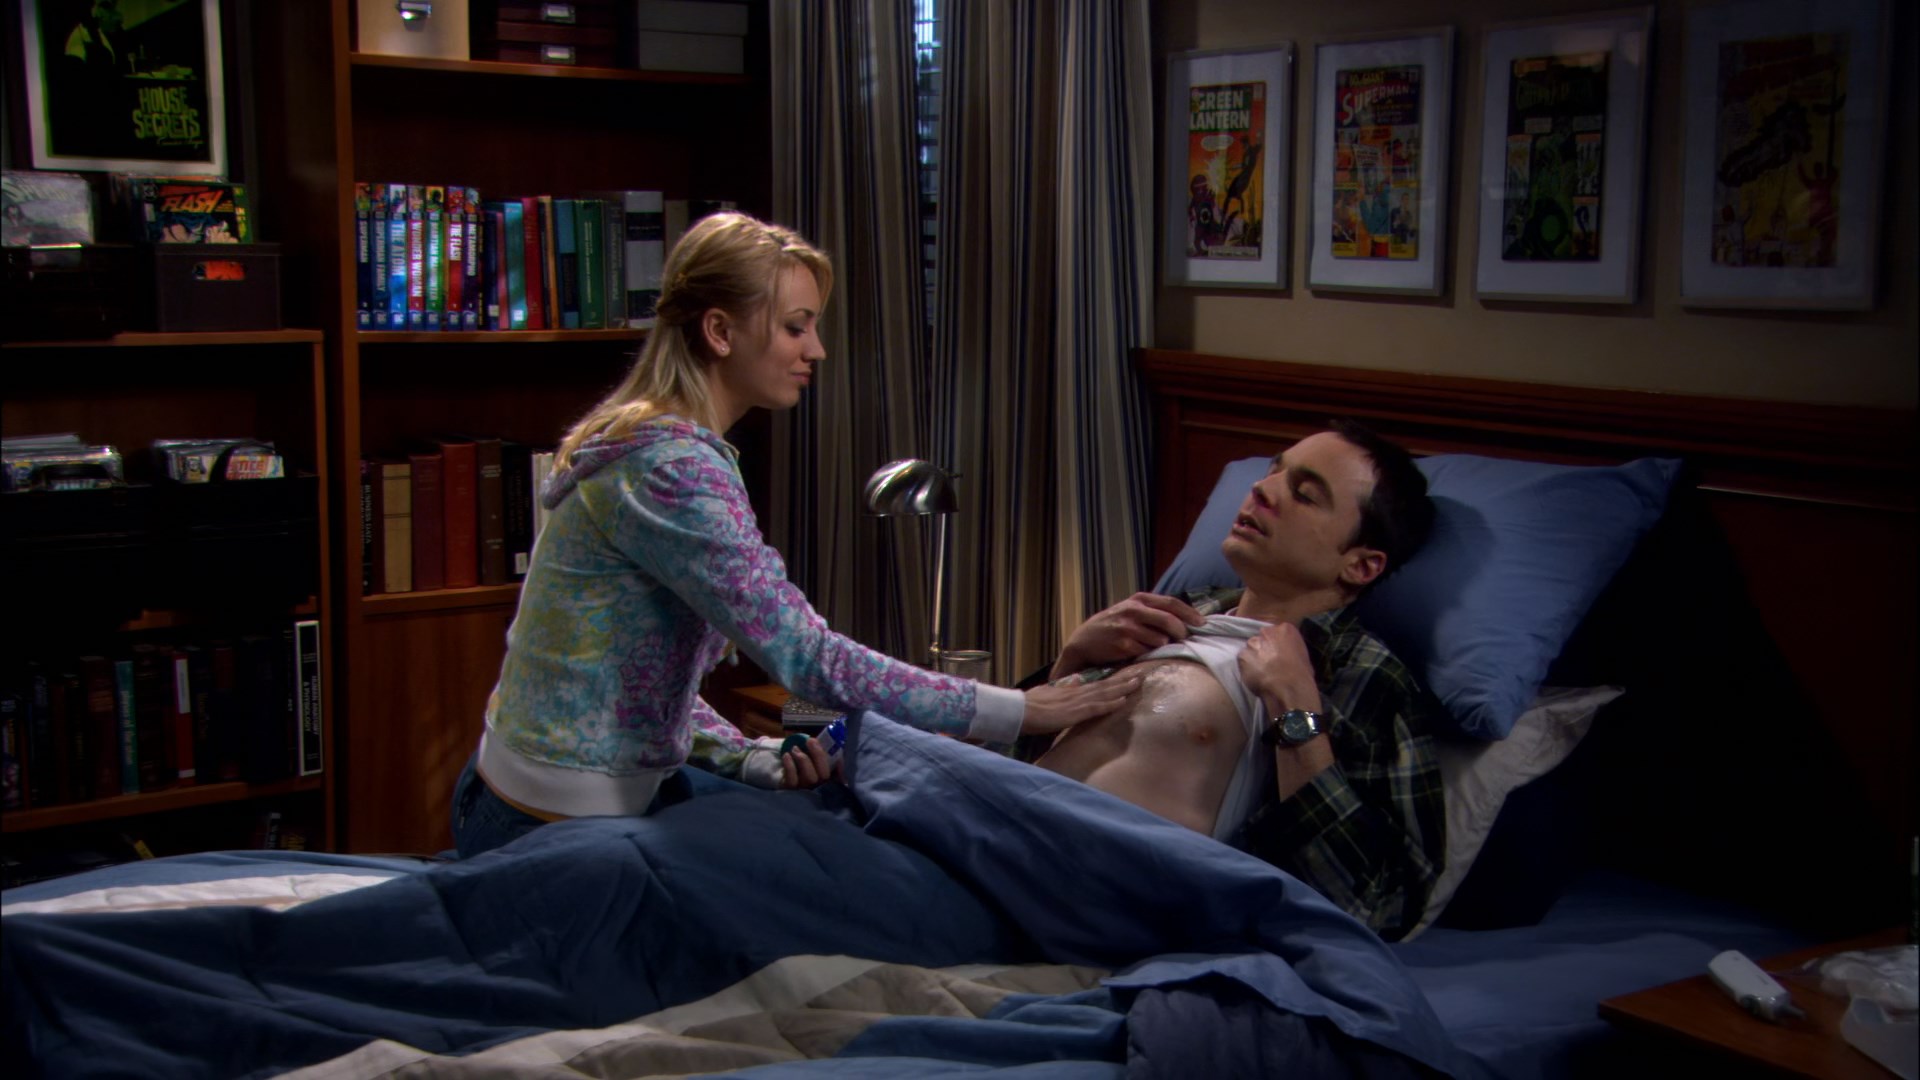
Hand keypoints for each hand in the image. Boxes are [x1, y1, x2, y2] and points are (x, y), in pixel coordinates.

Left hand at [779, 737, 838, 789]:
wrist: (777, 772)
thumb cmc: (800, 761)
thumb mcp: (811, 755)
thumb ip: (820, 750)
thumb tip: (826, 740)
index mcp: (827, 778)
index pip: (840, 776)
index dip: (842, 768)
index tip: (838, 755)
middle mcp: (819, 786)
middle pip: (824, 775)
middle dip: (818, 755)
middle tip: (810, 740)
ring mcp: (806, 790)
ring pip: (810, 778)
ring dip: (804, 759)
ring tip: (795, 748)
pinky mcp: (791, 790)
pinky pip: (792, 781)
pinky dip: (790, 766)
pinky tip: (786, 755)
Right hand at [1020, 668, 1144, 734]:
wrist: (1018, 710)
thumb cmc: (1030, 704)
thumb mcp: (1049, 693)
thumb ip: (1064, 688)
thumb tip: (1076, 680)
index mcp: (1073, 689)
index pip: (1099, 683)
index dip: (1115, 678)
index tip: (1129, 673)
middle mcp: (1078, 693)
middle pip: (1106, 685)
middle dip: (1125, 679)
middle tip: (1143, 673)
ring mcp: (1077, 702)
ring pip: (1105, 693)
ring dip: (1123, 688)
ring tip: (1138, 682)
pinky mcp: (1074, 713)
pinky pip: (1096, 707)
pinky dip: (1110, 704)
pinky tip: (1122, 700)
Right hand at [1052, 592, 1205, 677]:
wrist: (1084, 640)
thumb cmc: (1113, 626)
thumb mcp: (1131, 611)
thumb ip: (1154, 612)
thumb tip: (1186, 621)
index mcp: (1138, 599)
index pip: (1171, 603)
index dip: (1190, 613)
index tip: (1203, 623)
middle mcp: (1133, 610)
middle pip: (1169, 620)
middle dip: (1181, 632)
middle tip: (1184, 639)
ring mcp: (1128, 627)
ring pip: (1160, 639)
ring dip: (1162, 645)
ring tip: (1152, 646)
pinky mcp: (1124, 644)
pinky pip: (1147, 651)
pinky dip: (1148, 653)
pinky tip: (1138, 652)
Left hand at [1236, 622, 1321, 715]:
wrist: (1288, 688)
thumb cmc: (1301, 674)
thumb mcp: (1302, 655)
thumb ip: (1289, 649)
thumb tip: (1285, 654)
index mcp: (1285, 629)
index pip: (1277, 632)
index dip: (1277, 645)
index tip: (1278, 654)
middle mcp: (1267, 632)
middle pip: (1262, 638)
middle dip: (1264, 648)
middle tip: (1269, 662)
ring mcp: (1252, 643)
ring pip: (1251, 648)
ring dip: (1254, 657)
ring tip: (1261, 671)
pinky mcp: (1242, 656)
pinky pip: (1243, 660)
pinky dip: (1246, 667)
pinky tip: (1254, 676)